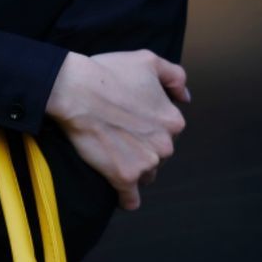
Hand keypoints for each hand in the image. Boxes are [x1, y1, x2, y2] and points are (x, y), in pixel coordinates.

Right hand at [46, 49, 190, 210]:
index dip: (149, 127)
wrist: (76, 91)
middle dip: (143, 149)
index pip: (168, 133)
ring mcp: (145, 163)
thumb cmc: (108, 73)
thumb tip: (186, 97)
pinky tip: (122, 197)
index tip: (131, 123)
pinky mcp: (124, 177)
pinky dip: (126, 199)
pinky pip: (130, 200)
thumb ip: (175, 77)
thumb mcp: (148, 61)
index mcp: (173, 121)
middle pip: (158, 155)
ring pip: (146, 176)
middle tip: (119, 137)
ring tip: (114, 158)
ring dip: (134, 170)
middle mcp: (165, 145)